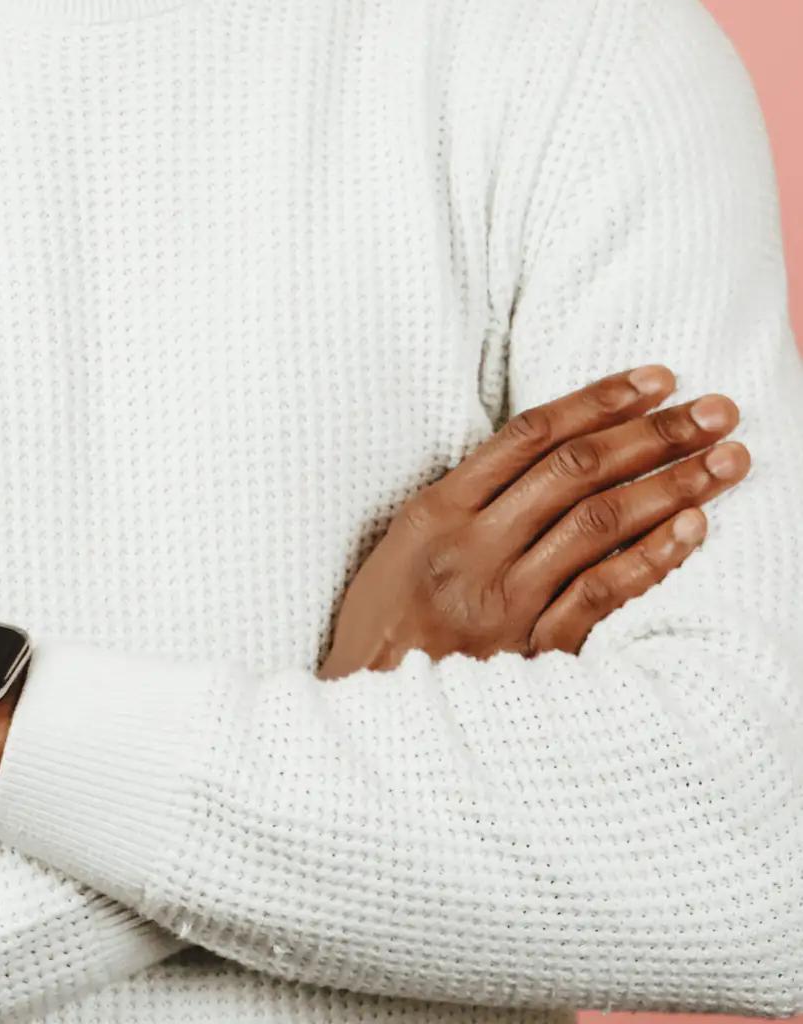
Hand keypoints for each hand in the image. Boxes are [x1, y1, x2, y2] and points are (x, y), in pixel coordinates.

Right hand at [318, 364, 750, 677]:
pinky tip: (694, 529)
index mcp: (438, 509)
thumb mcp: (401, 544)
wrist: (366, 714)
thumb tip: (545, 454)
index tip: (657, 378)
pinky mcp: (531, 651)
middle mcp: (474, 546)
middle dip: (655, 434)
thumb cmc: (385, 624)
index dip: (600, 400)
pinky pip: (601, 595)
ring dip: (671, 486)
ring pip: (598, 523)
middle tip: (716, 409)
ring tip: (727, 459)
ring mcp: (505, 600)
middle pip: (577, 471)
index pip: (531, 434)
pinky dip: (652, 557)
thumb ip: (465, 501)